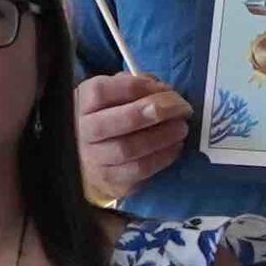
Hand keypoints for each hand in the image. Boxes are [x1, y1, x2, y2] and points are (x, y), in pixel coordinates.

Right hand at [75, 72, 190, 199]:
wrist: (91, 156)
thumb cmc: (109, 118)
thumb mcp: (114, 95)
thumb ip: (135, 85)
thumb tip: (163, 89)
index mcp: (82, 104)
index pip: (102, 91)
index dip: (138, 87)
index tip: (164, 88)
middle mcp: (83, 131)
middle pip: (121, 120)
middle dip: (157, 111)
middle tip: (182, 108)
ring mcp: (94, 158)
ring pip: (130, 148)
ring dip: (163, 136)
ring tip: (181, 128)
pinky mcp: (110, 179)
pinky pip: (139, 169)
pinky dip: (163, 157)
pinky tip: (175, 146)